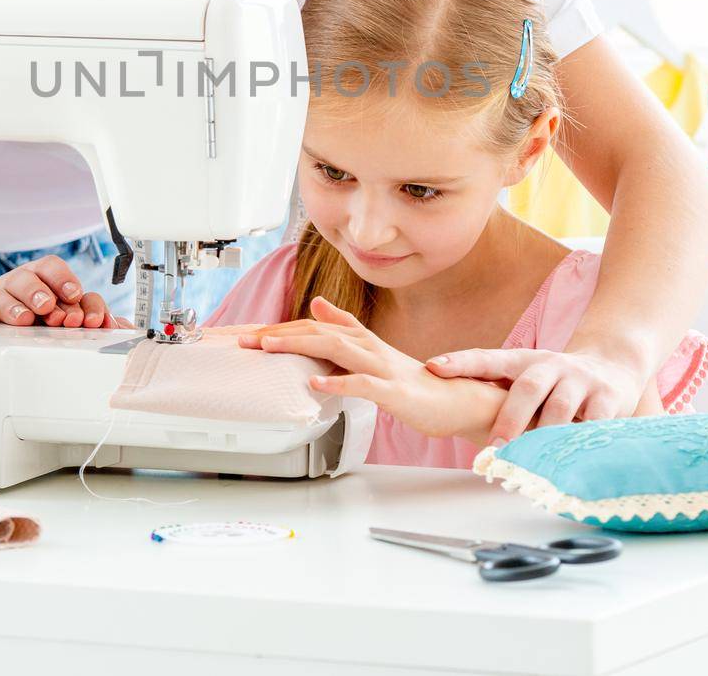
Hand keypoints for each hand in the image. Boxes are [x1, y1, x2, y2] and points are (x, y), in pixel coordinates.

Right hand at [0, 255, 115, 327]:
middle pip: (33, 277)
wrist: (7, 318)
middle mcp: (26, 280)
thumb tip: (122, 326)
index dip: (66, 282)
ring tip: (26, 319)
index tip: (76, 296)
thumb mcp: (69, 311)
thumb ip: (94, 316)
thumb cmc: (45, 313)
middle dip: (44, 294)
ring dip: (18, 305)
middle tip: (52, 312)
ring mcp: (4, 295)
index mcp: (47, 275)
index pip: (56, 270)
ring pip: (8, 291)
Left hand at [237, 298, 506, 442]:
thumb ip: (347, 329)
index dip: (284, 328)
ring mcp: (383, 368)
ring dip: (301, 345)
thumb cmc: (418, 383)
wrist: (461, 401)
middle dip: (281, 334)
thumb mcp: (375, 353)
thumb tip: (318, 305)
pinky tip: (316, 383)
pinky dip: (339, 382)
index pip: (318, 328)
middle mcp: (371, 349)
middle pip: (321, 333)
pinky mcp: (396, 392)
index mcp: (365, 342)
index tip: (251, 333)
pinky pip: (365, 384)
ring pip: (338, 349)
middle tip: (246, 339)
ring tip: (269, 347)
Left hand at [425, 346, 647, 445]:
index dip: (461, 362)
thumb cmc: (557, 381)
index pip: (488, 358)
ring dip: (542, 436)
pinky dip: (580, 441)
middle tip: (494, 448)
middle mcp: (551, 365)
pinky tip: (571, 459)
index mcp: (524, 360)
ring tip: (530, 460)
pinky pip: (593, 423)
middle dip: (508, 419)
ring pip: (559, 408)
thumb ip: (499, 394)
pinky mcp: (608, 397)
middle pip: (526, 388)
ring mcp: (580, 379)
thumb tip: (450, 417)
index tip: (434, 366)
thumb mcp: (528, 379)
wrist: (614, 366)